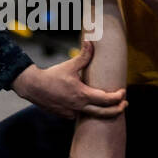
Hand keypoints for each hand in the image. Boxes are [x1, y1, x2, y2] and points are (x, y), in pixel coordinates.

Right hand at [11, 41, 126, 119]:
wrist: (32, 87)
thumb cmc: (52, 75)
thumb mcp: (69, 65)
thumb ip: (84, 55)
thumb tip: (90, 41)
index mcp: (82, 95)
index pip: (106, 100)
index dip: (118, 97)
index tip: (123, 92)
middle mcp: (78, 107)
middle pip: (104, 114)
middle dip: (117, 110)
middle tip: (125, 104)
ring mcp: (71, 113)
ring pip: (91, 115)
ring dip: (101, 110)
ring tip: (109, 105)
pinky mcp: (65, 115)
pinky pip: (80, 115)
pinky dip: (86, 110)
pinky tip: (88, 104)